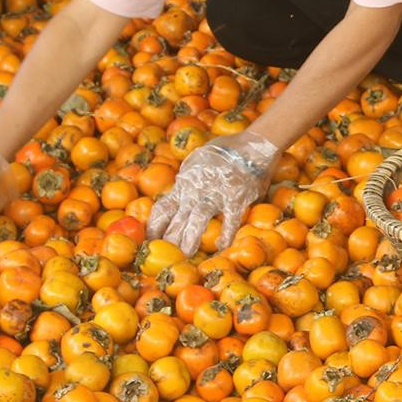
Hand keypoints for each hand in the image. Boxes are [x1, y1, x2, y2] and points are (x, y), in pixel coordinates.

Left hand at [146, 133, 279, 252]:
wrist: (252, 144)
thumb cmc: (225, 150)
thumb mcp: (198, 159)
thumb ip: (189, 177)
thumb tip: (181, 189)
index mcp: (185, 183)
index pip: (163, 208)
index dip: (154, 227)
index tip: (149, 241)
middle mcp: (196, 190)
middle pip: (177, 219)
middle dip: (169, 240)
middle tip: (165, 258)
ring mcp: (216, 194)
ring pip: (197, 220)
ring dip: (190, 239)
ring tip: (187, 255)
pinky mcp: (236, 198)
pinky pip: (230, 220)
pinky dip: (226, 234)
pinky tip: (222, 247)